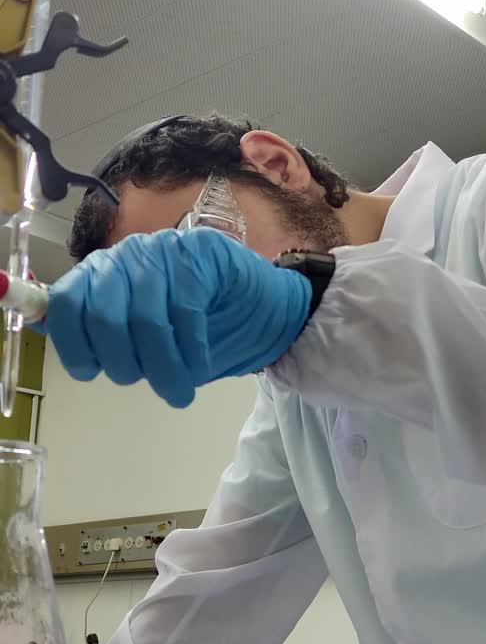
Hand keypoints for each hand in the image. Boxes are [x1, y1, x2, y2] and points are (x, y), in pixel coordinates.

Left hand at [46, 228, 311, 406]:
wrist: (262, 306)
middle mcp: (125, 256)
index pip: (65, 303)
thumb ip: (106, 339)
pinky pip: (185, 311)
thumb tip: (68, 350)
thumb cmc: (198, 326)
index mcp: (101, 275)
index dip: (72, 343)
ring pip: (146, 318)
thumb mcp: (144, 338)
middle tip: (149, 385)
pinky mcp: (200, 254)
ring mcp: (163, 251)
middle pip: (104, 315)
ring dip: (163, 367)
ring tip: (178, 392)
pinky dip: (190, 349)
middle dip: (124, 364)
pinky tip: (199, 365)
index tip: (91, 373)